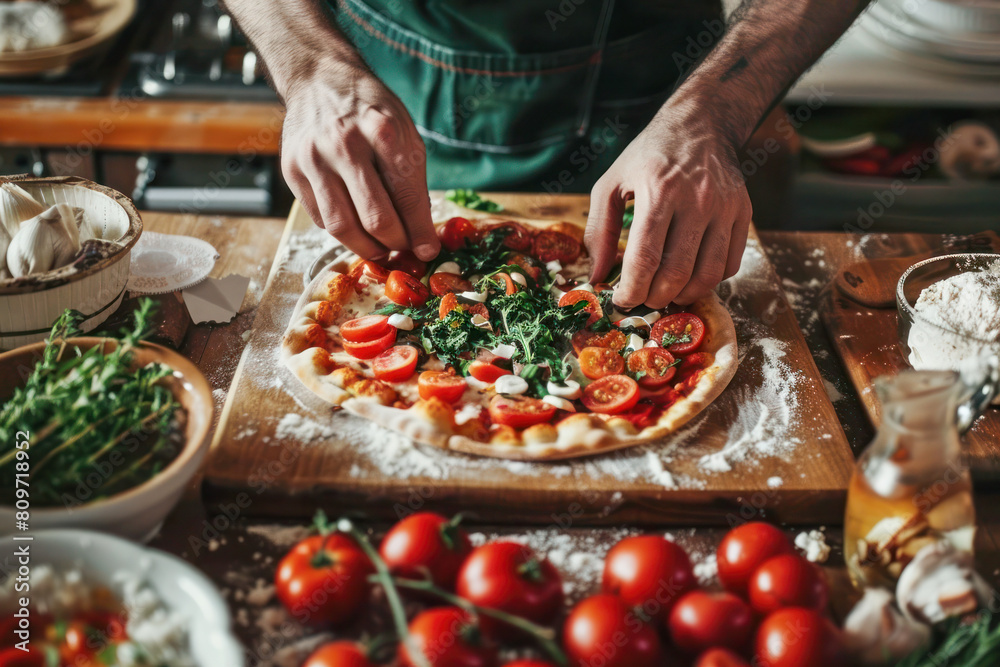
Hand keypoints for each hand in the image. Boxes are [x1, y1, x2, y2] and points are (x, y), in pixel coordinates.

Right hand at [281, 64, 440, 260]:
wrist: (318, 79)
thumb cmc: (370, 110)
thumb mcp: (404, 132)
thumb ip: (411, 180)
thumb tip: (420, 234)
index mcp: (382, 130)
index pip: (407, 197)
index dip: (420, 232)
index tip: (427, 251)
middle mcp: (345, 144)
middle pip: (375, 218)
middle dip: (395, 243)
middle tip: (403, 248)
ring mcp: (313, 158)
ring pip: (342, 227)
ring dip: (366, 247)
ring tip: (380, 247)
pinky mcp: (291, 170)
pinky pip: (320, 218)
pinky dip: (341, 230)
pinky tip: (354, 222)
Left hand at [585, 99, 751, 308]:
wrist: (700, 126)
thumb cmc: (648, 157)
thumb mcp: (611, 184)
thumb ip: (599, 231)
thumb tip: (596, 276)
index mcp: (658, 191)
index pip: (645, 258)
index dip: (631, 289)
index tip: (621, 300)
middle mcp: (697, 200)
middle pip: (676, 272)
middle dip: (655, 297)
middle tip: (643, 299)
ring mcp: (725, 207)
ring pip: (707, 275)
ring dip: (683, 296)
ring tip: (666, 294)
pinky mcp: (744, 212)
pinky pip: (730, 264)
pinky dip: (709, 281)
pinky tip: (690, 276)